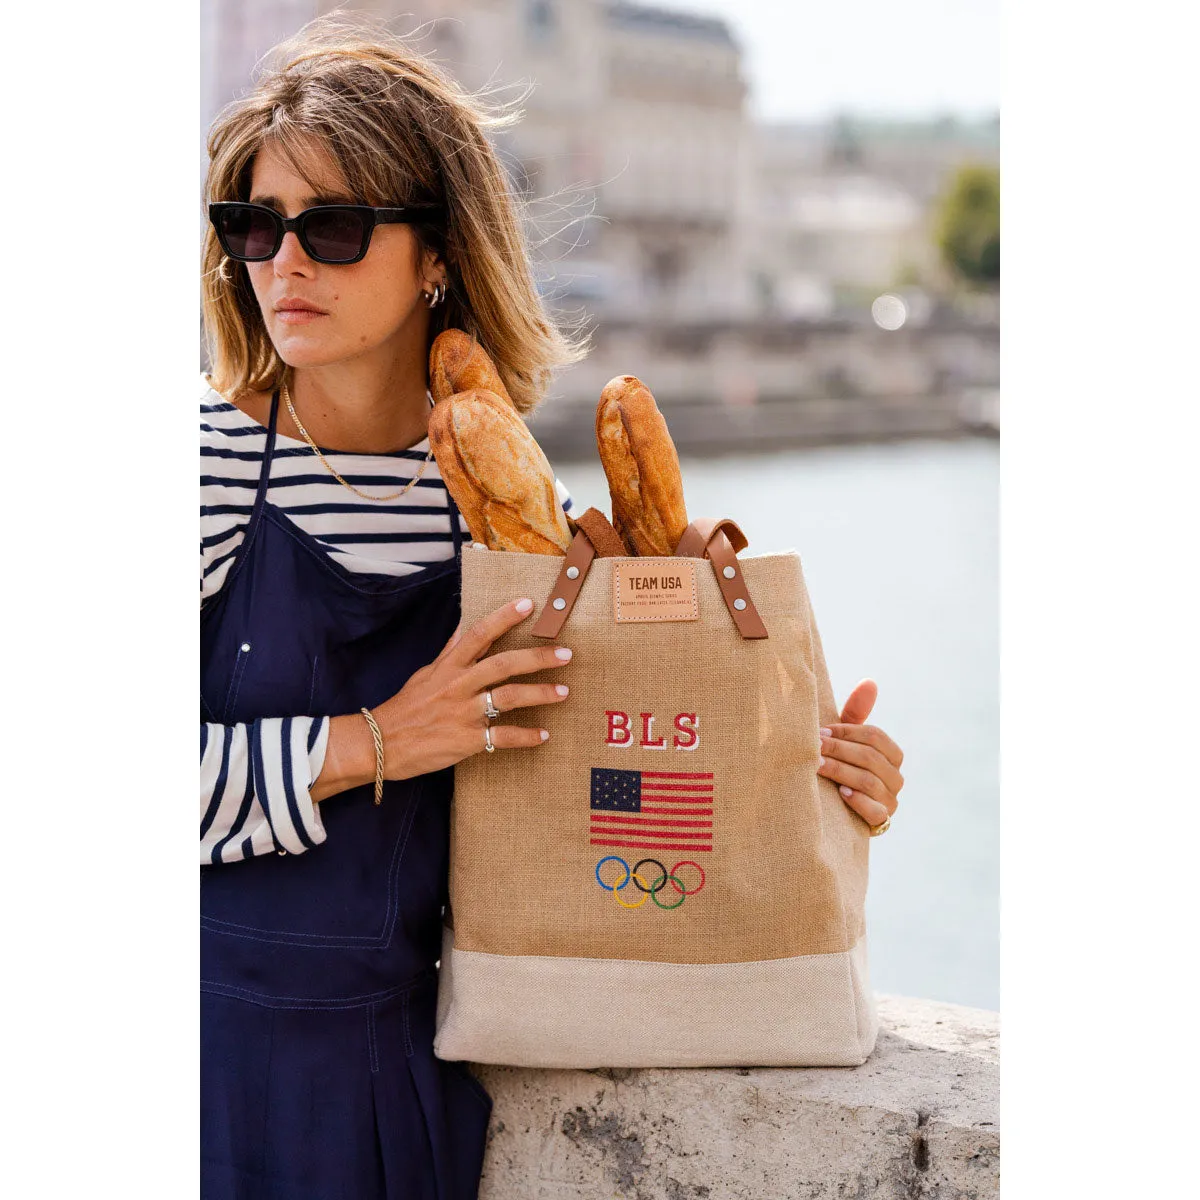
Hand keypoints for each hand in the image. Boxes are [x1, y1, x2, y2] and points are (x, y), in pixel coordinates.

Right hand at [370, 596, 572, 778]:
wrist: (381, 744)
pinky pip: (502, 737)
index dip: (504, 617)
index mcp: (449, 667)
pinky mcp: (466, 740)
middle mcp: (459, 686)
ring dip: (540, 694)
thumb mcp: (425, 674)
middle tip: (566, 653)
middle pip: (503, 665)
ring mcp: (463, 713)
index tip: (528, 604)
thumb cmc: (405, 708)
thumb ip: (449, 652)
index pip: (479, 633)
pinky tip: (544, 735)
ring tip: (564, 691)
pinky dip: (526, 737)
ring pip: (509, 698)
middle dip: (537, 658)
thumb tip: (463, 627)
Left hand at [816, 679, 904, 827]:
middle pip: (871, 757)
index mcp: (892, 754)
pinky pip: (875, 812)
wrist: (838, 809)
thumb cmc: (842, 765)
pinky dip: (858, 801)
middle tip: (812, 746)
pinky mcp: (882, 822)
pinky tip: (840, 794)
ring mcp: (891, 801)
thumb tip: (869, 682)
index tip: (820, 731)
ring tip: (816, 765)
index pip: (875, 736)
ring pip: (869, 781)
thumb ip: (855, 714)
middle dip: (839, 749)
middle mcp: (896, 777)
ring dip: (840, 771)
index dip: (847, 732)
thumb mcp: (847, 741)